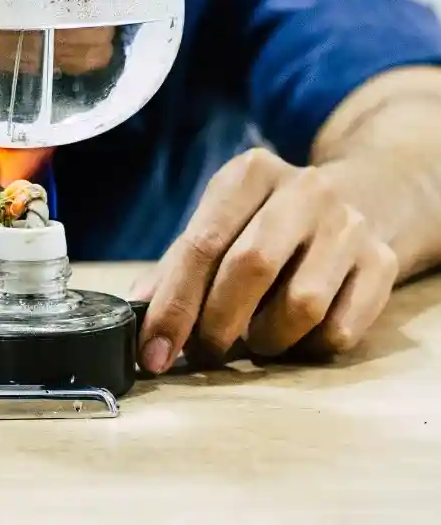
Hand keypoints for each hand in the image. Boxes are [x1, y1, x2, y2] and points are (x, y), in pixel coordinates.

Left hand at [132, 148, 398, 373]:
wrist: (363, 196)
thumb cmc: (270, 218)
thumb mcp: (223, 220)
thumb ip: (179, 264)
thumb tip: (139, 309)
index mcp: (250, 173)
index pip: (203, 242)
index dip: (174, 304)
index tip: (153, 350)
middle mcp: (304, 190)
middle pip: (250, 268)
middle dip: (217, 324)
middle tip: (203, 351)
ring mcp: (349, 225)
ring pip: (300, 305)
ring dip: (267, 339)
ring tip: (256, 338)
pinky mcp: (383, 262)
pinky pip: (340, 330)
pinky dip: (308, 347)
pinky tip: (297, 334)